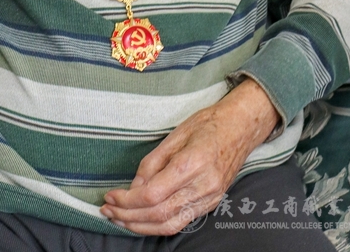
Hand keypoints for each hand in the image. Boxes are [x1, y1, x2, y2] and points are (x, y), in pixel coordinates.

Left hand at [100, 78, 278, 235]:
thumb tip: (134, 186)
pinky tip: (142, 221)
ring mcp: (209, 198)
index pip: (152, 194)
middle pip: (158, 213)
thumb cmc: (209, 123)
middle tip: (107, 210)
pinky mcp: (211, 204)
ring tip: (119, 219)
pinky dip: (158, 226)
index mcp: (191, 163)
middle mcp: (202, 186)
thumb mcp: (176, 134)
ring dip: (140, 226)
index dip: (127, 200)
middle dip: (128, 216)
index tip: (110, 196)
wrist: (241, 127)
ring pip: (169, 225)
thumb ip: (152, 162)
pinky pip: (181, 223)